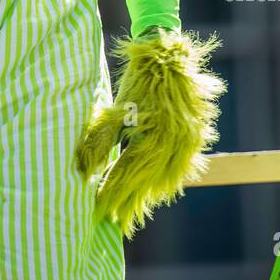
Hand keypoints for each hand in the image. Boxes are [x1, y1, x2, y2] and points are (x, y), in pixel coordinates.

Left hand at [75, 28, 225, 238]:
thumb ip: (101, 142)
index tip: (98, 211)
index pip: (126, 175)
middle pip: (146, 183)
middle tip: (114, 220)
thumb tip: (85, 171)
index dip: (111, 194)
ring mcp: (186, 142)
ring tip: (132, 211)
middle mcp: (170, 144)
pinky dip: (167, 182)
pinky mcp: (194, 138)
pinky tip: (157, 192)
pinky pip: (181, 168)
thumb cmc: (136, 82)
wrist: (167, 59)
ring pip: (165, 179)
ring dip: (148, 196)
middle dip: (128, 202)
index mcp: (149, 136)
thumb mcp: (115, 111)